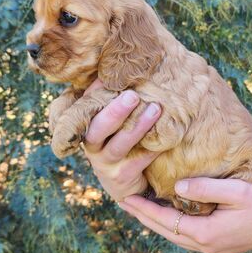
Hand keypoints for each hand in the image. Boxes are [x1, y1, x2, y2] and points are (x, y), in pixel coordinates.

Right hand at [83, 79, 161, 200]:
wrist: (123, 183)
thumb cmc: (119, 142)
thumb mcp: (113, 123)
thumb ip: (111, 99)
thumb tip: (121, 69)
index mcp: (87, 128)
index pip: (85, 108)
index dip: (94, 93)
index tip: (108, 78)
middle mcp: (92, 146)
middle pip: (98, 128)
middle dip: (116, 112)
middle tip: (133, 95)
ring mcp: (105, 164)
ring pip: (120, 145)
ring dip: (138, 126)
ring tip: (156, 109)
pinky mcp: (121, 178)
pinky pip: (139, 161)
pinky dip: (152, 148)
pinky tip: (166, 135)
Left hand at [119, 177, 251, 252]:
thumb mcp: (236, 192)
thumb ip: (205, 188)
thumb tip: (176, 188)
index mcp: (204, 232)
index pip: (164, 220)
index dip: (143, 209)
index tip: (126, 199)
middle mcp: (203, 245)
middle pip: (165, 231)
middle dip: (143, 217)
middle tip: (124, 203)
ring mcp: (211, 248)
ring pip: (174, 235)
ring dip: (156, 222)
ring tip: (140, 209)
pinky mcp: (217, 246)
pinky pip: (186, 236)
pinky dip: (171, 226)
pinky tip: (167, 216)